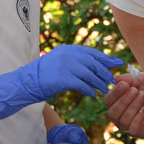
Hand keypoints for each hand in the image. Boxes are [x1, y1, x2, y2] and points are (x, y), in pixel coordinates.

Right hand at [0, 45, 123, 119]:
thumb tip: (96, 67)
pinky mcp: (63, 78)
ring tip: (104, 89)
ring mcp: (65, 65)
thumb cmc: (44, 75)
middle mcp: (68, 54)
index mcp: (68, 49)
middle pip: (93, 63)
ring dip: (98, 82)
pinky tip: (92, 94)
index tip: (118, 63)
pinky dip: (89, 89)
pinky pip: (81, 84)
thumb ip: (75, 62)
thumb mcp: (60, 62)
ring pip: (89, 74)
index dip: (106, 58)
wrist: (26, 82)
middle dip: (105, 71)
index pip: (92, 52)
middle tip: (113, 79)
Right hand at [105, 74, 143, 137]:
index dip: (115, 93)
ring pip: (122, 120)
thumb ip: (127, 79)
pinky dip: (137, 119)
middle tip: (136, 91)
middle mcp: (119, 116)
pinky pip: (132, 129)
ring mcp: (127, 126)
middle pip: (113, 112)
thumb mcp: (139, 82)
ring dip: (132, 107)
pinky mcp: (138, 132)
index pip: (108, 100)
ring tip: (143, 96)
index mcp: (115, 103)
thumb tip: (115, 78)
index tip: (125, 85)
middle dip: (124, 100)